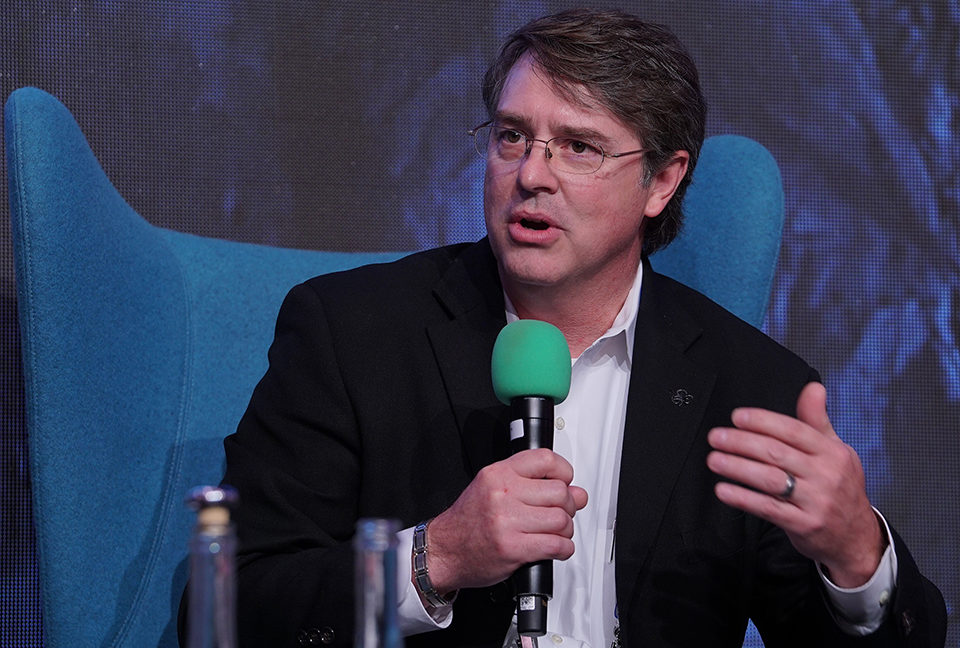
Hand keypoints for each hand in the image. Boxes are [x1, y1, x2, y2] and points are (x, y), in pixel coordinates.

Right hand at [424, 448, 588, 593]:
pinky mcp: (513, 548)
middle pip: (559, 492)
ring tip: (556, 533)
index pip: (546, 460)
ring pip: (561, 520)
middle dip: (568, 506)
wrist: (444, 550)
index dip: (564, 471)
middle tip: (561, 513)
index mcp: (498, 474)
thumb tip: (575, 491)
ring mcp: (507, 521)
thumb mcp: (492, 488)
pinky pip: (556, 545)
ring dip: (566, 530)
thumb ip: (531, 485)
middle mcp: (502, 494)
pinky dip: (564, 549)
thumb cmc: (468, 521)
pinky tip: (556, 548)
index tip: (565, 482)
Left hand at [706, 382, 884, 586]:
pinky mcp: (804, 525)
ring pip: (770, 480)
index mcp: (832, 453)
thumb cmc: (840, 488)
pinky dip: (743, 498)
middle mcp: (826, 475)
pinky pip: (768, 508)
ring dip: (737, 468)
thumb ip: (817, 420)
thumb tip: (813, 387)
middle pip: (777, 453)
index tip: (737, 417)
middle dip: (741, 442)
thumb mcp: (836, 451)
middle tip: (716, 436)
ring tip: (714, 459)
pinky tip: (724, 490)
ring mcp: (816, 501)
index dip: (763, 421)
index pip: (793, 431)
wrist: (856, 537)